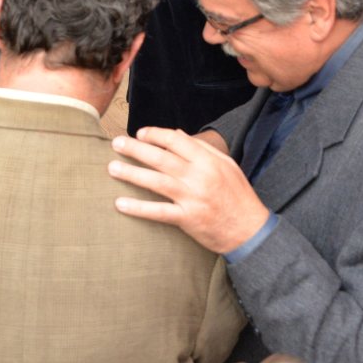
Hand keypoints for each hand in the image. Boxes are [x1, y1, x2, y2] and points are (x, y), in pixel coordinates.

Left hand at [109, 127, 271, 253]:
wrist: (249, 230)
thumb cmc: (238, 195)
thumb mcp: (226, 165)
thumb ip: (202, 149)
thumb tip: (178, 135)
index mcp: (208, 161)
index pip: (176, 141)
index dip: (155, 135)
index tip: (140, 133)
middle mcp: (199, 177)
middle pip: (161, 158)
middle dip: (136, 149)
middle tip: (116, 143)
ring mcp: (192, 198)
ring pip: (156, 182)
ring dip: (132, 173)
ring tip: (112, 168)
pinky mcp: (187, 219)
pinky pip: (159, 212)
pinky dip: (139, 208)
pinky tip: (121, 203)